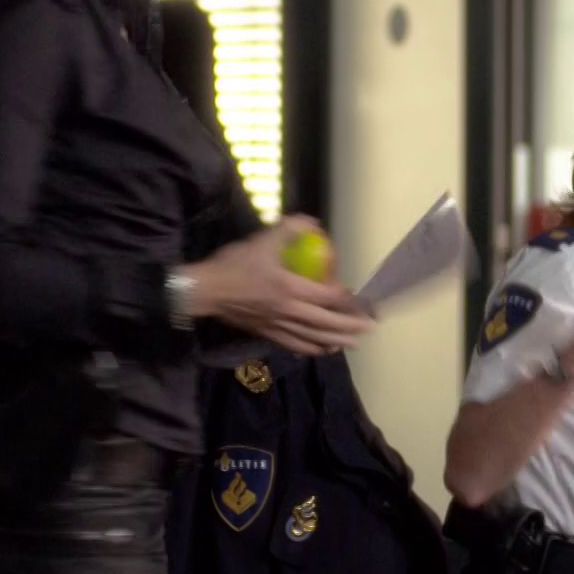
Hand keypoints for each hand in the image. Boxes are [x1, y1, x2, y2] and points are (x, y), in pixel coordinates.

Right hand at [185, 216, 373, 355]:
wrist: (205, 291)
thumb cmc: (234, 265)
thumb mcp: (262, 240)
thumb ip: (289, 229)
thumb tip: (312, 223)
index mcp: (290, 290)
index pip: (327, 297)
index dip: (346, 299)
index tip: (358, 298)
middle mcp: (288, 312)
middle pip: (326, 324)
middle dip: (350, 327)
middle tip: (369, 327)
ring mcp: (278, 326)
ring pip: (313, 339)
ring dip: (335, 342)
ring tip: (352, 343)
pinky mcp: (267, 334)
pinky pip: (294, 345)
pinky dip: (311, 348)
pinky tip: (320, 349)